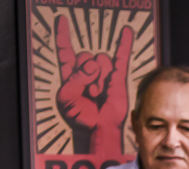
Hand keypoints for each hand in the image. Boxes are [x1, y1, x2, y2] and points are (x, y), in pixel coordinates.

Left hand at [54, 15, 133, 155]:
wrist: (97, 128)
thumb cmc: (79, 116)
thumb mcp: (65, 98)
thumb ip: (74, 79)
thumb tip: (92, 66)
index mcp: (71, 74)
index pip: (65, 50)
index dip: (62, 35)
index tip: (62, 20)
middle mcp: (87, 70)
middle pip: (84, 55)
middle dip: (85, 74)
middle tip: (87, 93)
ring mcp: (103, 73)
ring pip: (100, 60)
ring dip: (99, 80)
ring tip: (98, 94)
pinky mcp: (118, 78)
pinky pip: (121, 57)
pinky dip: (124, 43)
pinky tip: (127, 31)